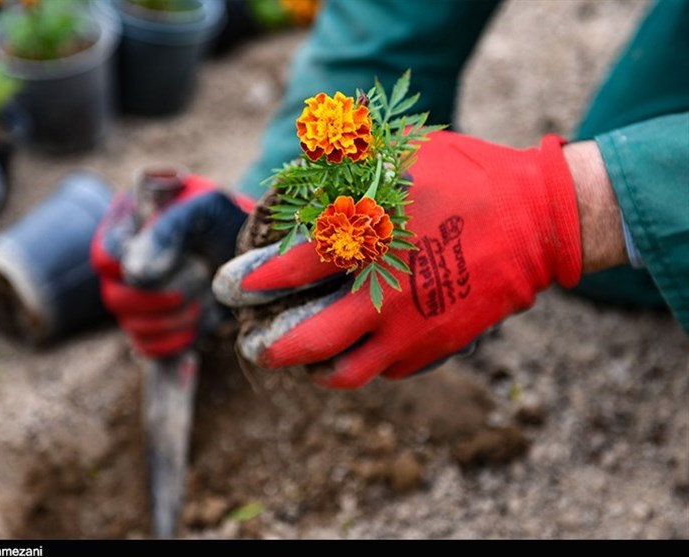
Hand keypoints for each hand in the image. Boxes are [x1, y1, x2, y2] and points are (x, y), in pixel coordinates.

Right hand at [92, 175, 250, 356]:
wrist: (250, 249)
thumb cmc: (223, 219)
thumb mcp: (203, 208)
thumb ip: (167, 230)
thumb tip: (135, 272)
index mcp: (126, 228)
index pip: (105, 257)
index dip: (133, 268)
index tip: (174, 262)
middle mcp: (124, 266)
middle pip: (116, 298)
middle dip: (159, 298)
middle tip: (195, 282)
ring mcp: (137, 300)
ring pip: (133, 327)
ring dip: (174, 320)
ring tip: (205, 301)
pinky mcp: (157, 326)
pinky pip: (149, 348)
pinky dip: (176, 342)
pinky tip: (199, 325)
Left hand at [213, 132, 583, 387]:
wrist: (539, 219)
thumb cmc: (467, 177)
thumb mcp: (403, 152)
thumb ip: (347, 161)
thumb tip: (300, 165)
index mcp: (369, 239)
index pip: (291, 270)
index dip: (255, 281)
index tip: (237, 286)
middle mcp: (383, 291)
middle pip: (308, 340)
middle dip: (270, 347)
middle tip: (254, 343)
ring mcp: (412, 326)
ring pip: (346, 372)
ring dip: (314, 368)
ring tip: (302, 356)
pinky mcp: (436, 344)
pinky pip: (386, 369)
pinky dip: (364, 361)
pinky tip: (357, 345)